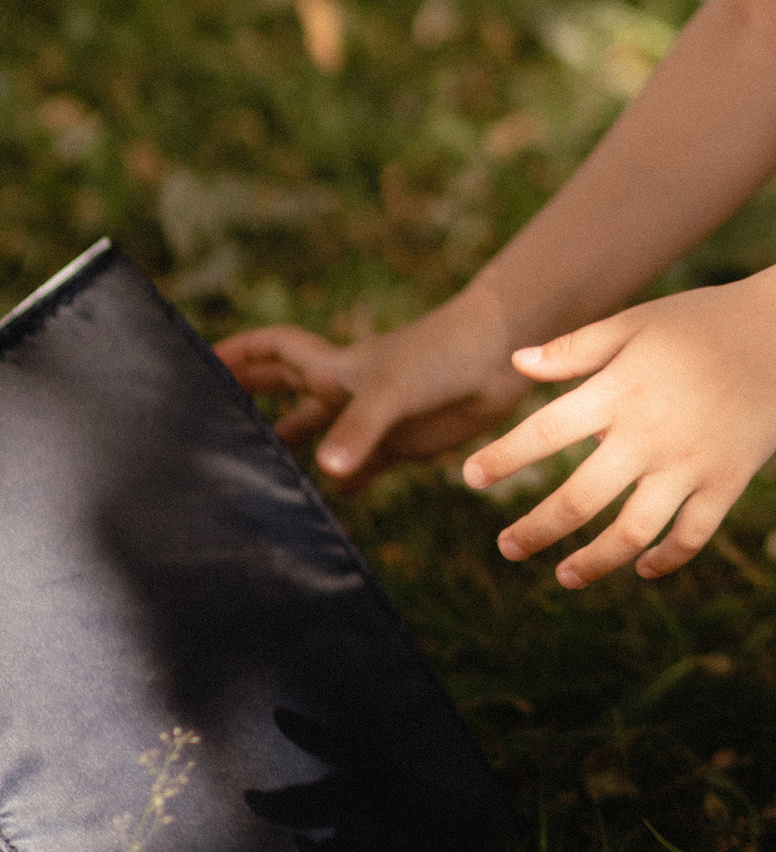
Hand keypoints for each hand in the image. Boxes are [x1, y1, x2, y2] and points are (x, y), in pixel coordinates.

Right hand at [218, 291, 527, 486]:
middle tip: (207, 415)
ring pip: (320, 434)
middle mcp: (347, 391)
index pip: (274, 350)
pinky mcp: (401, 444)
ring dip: (290, 449)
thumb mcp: (393, 391)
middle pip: (286, 390)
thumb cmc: (444, 356)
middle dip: (250, 396)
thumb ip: (359, 431)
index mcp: (334, 368)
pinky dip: (343, 483)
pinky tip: (326, 501)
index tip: (197, 357)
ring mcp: (373, 419)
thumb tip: (327, 473)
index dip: (238, 351)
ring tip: (252, 473)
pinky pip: (362, 467)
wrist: (502, 358)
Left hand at [460, 283, 775, 589]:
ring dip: (592, 563)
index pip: (544, 433)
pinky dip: (663, 559)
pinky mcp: (726, 482)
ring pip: (630, 533)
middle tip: (507, 547)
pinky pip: (689, 537)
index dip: (502, 459)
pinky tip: (640, 567)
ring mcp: (690, 463)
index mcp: (619, 389)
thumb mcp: (636, 323)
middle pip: (578, 500)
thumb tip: (516, 366)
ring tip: (565, 577)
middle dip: (535, 531)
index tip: (470, 478)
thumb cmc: (703, 323)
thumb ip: (576, 348)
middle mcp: (649, 433)